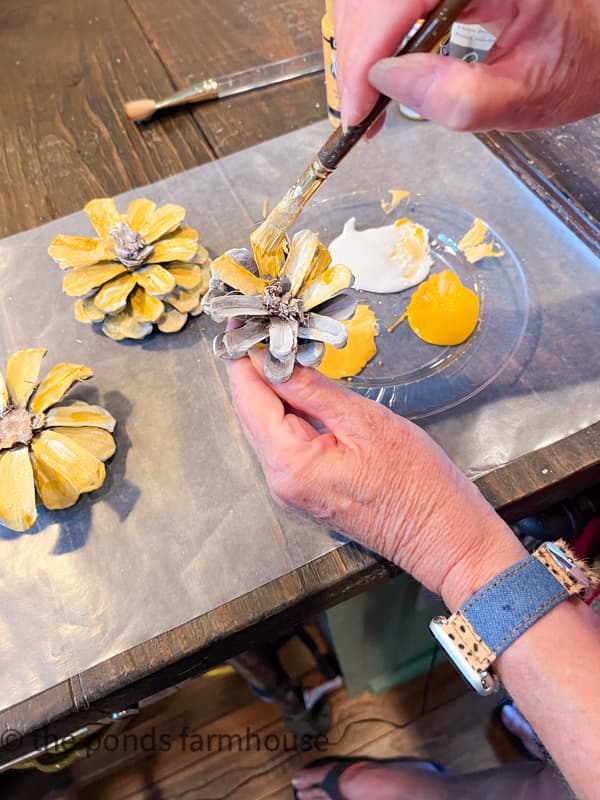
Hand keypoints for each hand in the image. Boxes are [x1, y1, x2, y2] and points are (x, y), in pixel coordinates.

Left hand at [226, 352, 524, 609]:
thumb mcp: (364, 421)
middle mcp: (280, 479)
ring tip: (282, 345)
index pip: (249, 398)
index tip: (241, 318)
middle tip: (263, 323)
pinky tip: (300, 386)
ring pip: (267, 425)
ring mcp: (291, 487)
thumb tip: (275, 359)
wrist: (442, 534)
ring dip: (271, 386)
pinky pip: (285, 440)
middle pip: (252, 412)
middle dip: (253, 366)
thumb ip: (312, 389)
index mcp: (290, 463)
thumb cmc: (415, 482)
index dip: (241, 355)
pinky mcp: (306, 488)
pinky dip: (288, 409)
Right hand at [336, 0, 599, 130]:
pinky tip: (379, 67)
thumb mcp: (527, 94)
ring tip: (366, 96)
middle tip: (358, 110)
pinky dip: (373, 32)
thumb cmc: (580, 60)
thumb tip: (387, 82)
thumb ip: (459, 96)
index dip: (366, 51)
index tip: (357, 108)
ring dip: (358, 42)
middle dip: (356, 51)